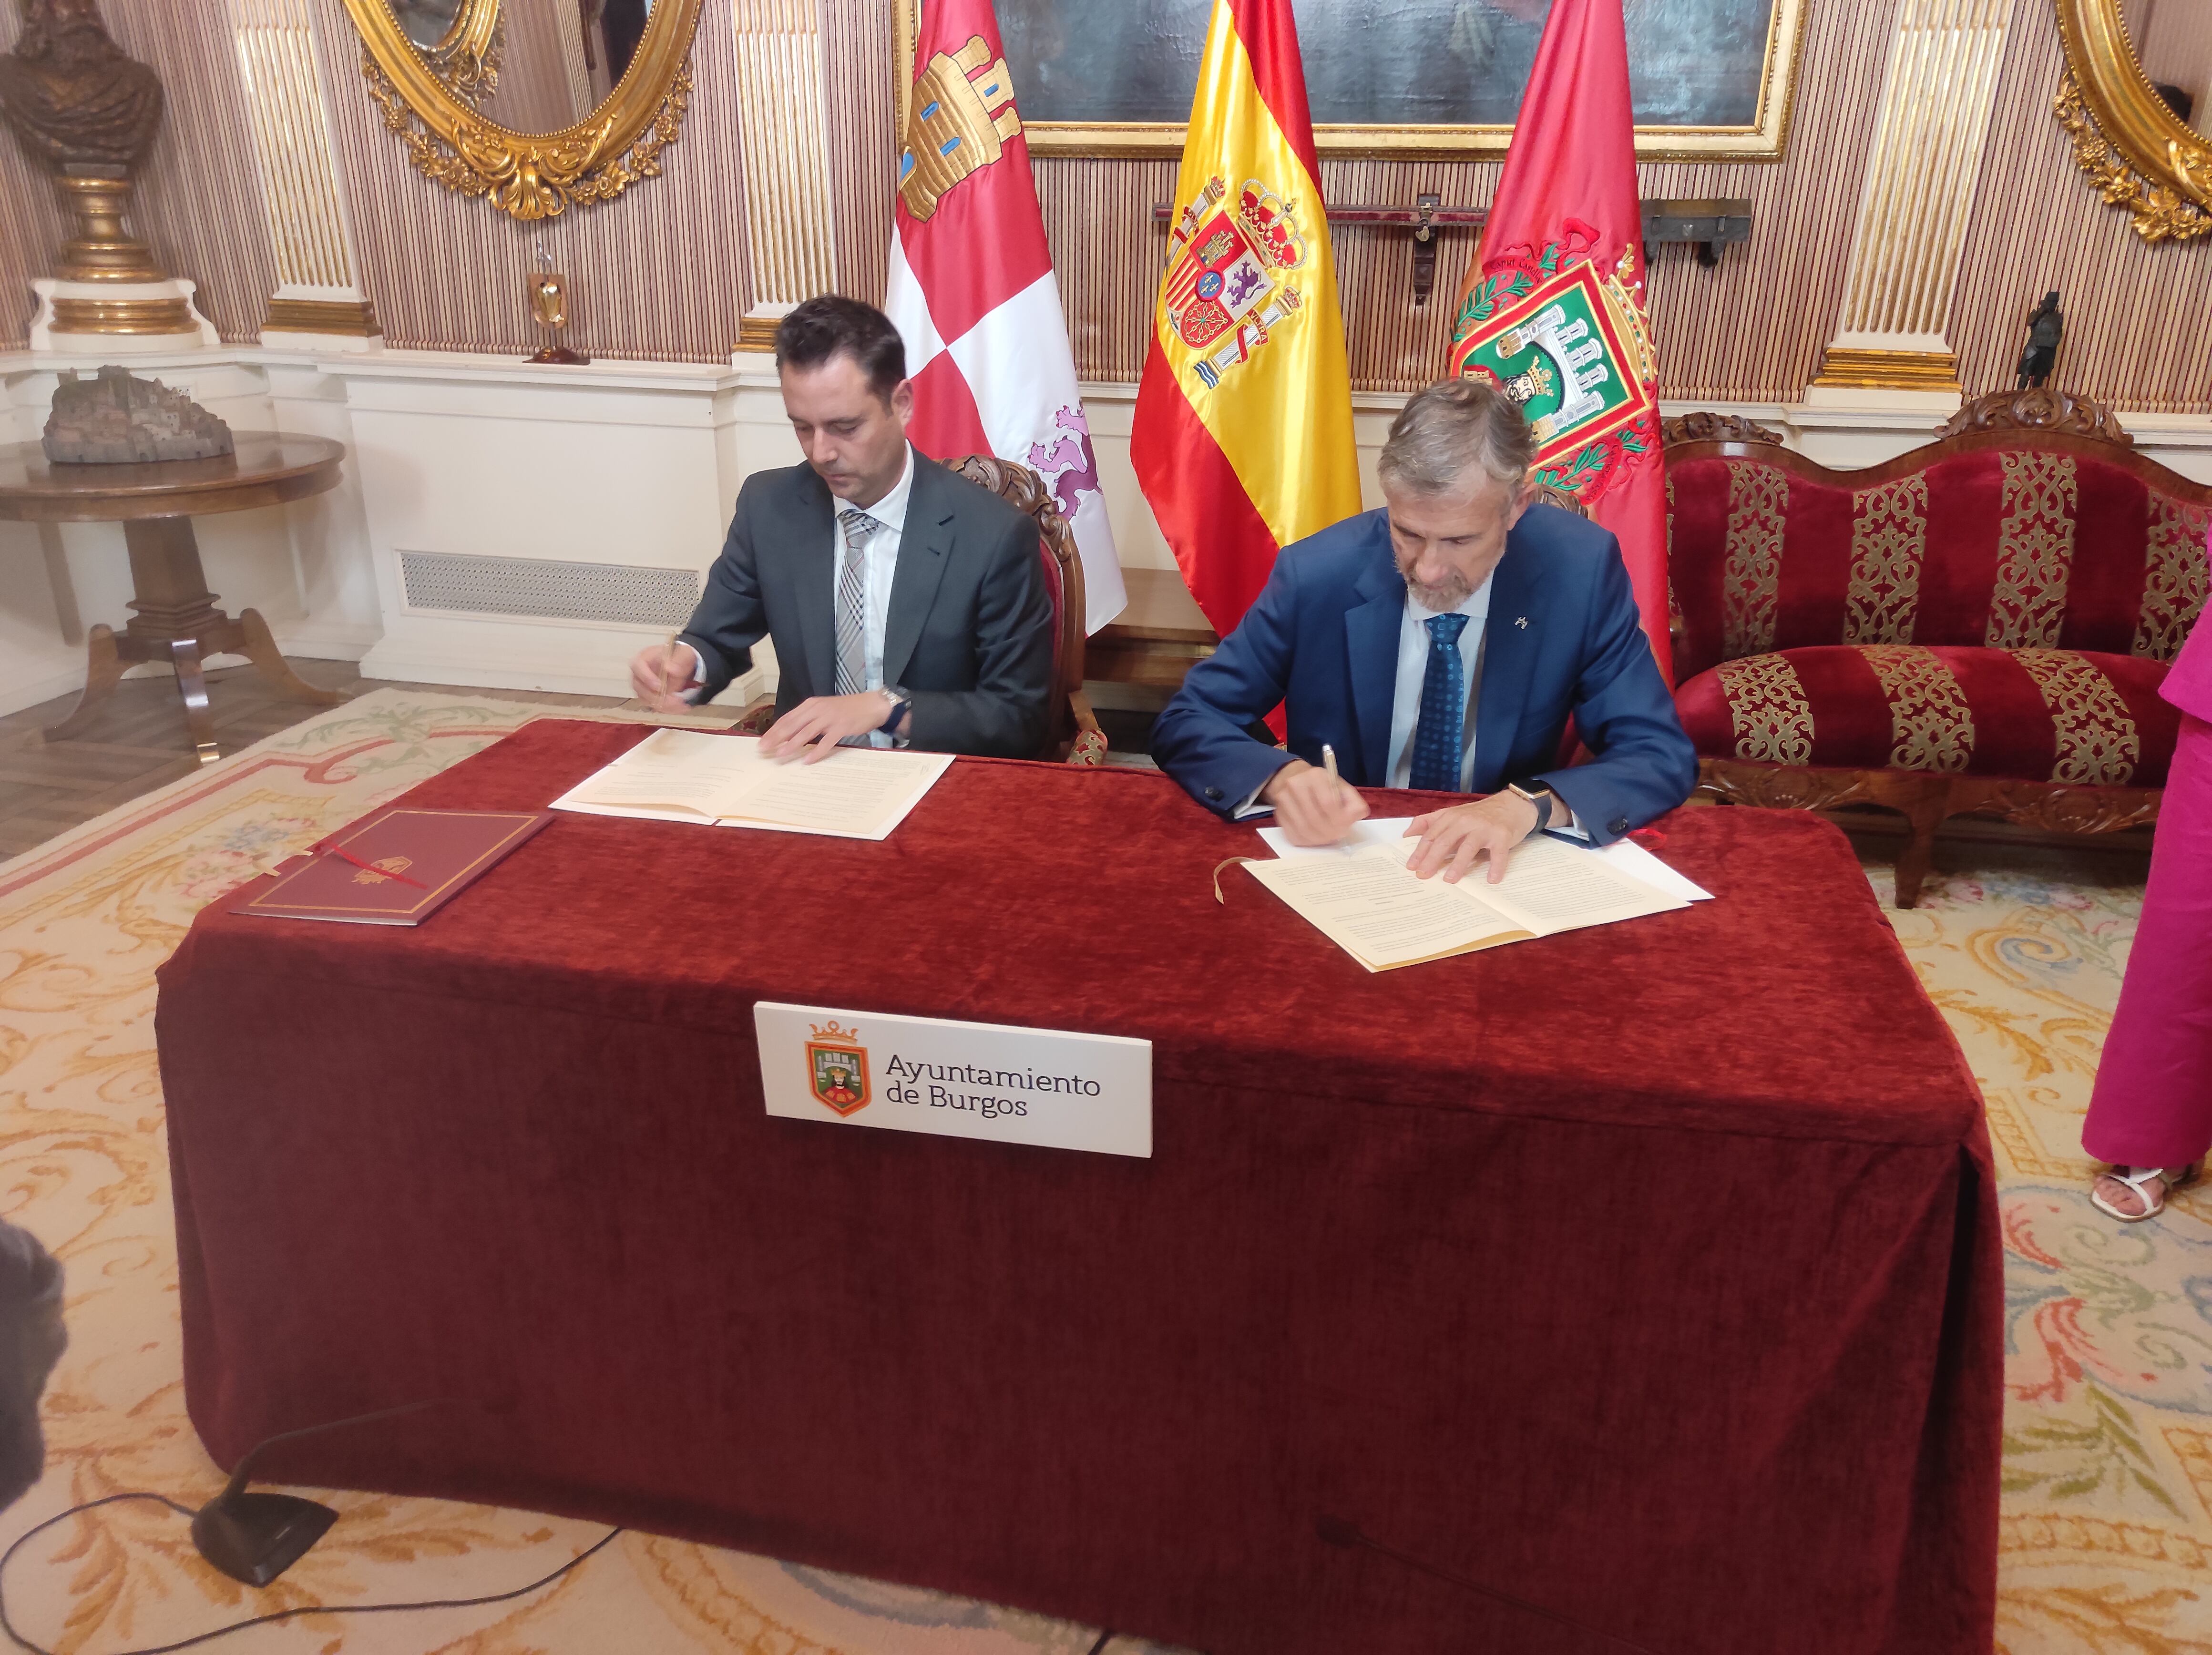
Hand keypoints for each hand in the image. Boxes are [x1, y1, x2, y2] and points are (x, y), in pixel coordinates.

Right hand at [630, 642, 700, 711]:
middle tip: (675, 699)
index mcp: (645, 658)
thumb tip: (669, 669)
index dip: (646, 678)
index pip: (637, 666)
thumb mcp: (684, 654)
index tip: (659, 686)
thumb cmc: (679, 656)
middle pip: (639, 688)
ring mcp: (644, 686)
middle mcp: (640, 673)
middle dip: (657, 696)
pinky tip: (682, 706)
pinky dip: (670, 708)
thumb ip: (678, 660)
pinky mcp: (650, 697)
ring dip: (665, 705)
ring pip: (647, 700)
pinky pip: (656, 706)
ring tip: (682, 704)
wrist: (682, 664)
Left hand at [761, 692, 896, 761]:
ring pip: (805, 733)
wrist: (871, 705)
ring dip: (791, 745)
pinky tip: (808, 760)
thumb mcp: (824, 709)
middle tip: (764, 750)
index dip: (773, 731)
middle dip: (776, 738)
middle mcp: (817, 709)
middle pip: (792, 725)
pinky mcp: (841, 726)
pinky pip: (826, 742)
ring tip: (780, 755)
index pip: (787, 718)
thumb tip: (790, 734)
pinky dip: (816, 752)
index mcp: (810, 705)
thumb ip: (808, 719)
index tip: (762, 742)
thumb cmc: (847, 709)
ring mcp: (829, 718)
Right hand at [1261, 759, 1368, 844]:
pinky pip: (1294, 835)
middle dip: (1331, 832)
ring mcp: (1283, 800)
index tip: (1346, 827)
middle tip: (1339, 835)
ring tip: (1329, 837)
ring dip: (1320, 839)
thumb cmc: (1322, 785)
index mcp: (1316, 775)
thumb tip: (1357, 814)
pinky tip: (1316, 837)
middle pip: (1315, 818)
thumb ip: (1353, 801)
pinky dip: (1308, 841)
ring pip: (1303, 830)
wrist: (1293, 778)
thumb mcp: (1340, 787)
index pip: (1328, 803)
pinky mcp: (1278, 814)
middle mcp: (1296, 785)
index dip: (1340, 820)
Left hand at [1403, 791, 1541, 883]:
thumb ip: (1429, 822)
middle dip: (1432, 859)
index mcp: (1451, 817)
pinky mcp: (1502, 835)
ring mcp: (1484, 828)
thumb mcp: (1452, 814)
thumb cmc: (1480, 814)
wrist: (1512, 805)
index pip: (1431, 835)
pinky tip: (1491, 879)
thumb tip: (1406, 835)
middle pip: (1445, 841)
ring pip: (1468, 847)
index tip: (1411, 866)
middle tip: (1423, 875)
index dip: (1420, 851)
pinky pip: (1498, 854)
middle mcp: (1465, 821)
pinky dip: (1496, 867)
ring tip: (1449, 880)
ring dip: (1458, 865)